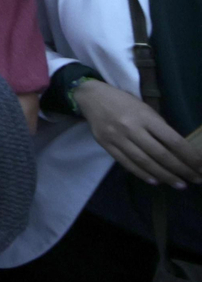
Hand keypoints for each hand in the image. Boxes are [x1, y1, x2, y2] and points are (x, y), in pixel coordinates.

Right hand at [78, 80, 201, 187]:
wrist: (91, 97)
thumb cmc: (123, 101)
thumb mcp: (145, 108)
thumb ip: (158, 127)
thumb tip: (177, 148)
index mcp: (145, 116)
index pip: (172, 140)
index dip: (189, 155)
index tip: (200, 166)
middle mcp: (132, 128)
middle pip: (160, 154)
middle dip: (181, 169)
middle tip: (195, 179)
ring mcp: (117, 138)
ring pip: (145, 162)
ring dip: (164, 175)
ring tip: (179, 184)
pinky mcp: (106, 145)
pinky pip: (126, 163)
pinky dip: (142, 174)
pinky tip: (155, 181)